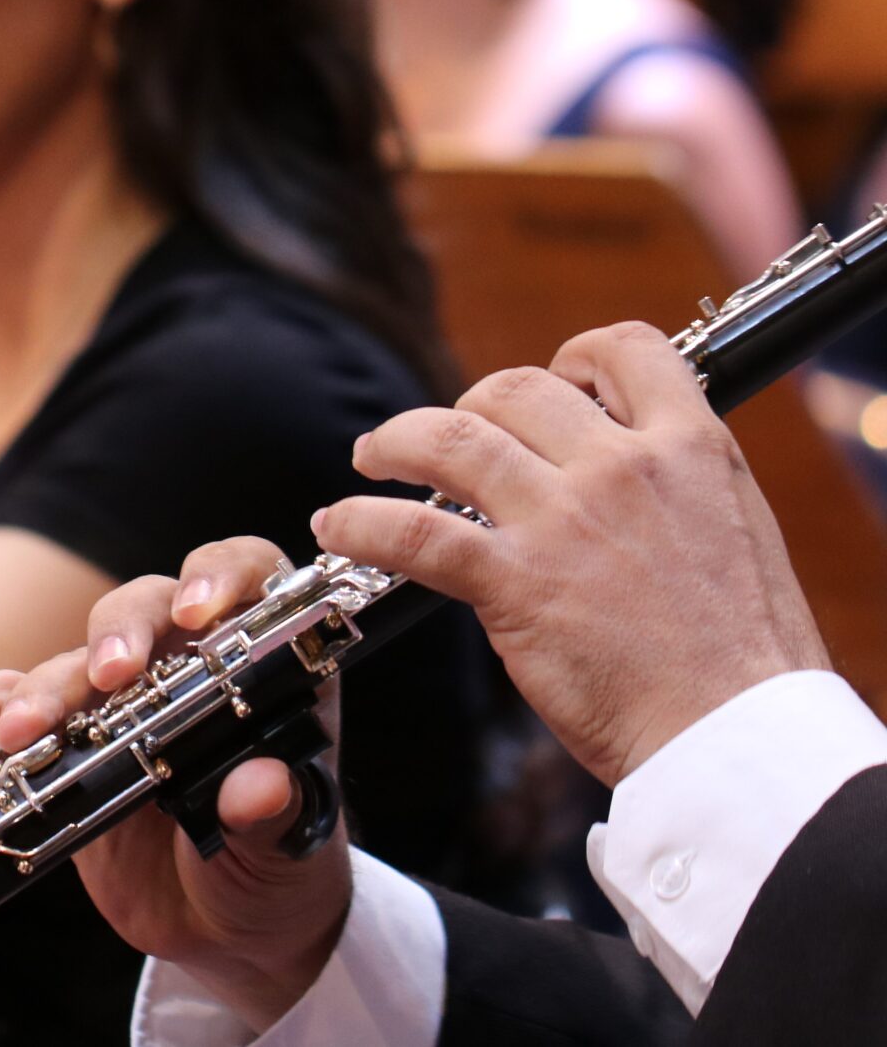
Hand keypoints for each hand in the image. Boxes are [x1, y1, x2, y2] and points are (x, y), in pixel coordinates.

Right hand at [0, 539, 351, 1031]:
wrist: (223, 935)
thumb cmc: (277, 876)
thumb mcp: (291, 855)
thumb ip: (277, 817)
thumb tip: (261, 787)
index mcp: (261, 672)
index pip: (250, 580)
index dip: (225, 576)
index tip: (199, 612)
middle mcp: (188, 667)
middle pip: (146, 606)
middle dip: (121, 632)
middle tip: (109, 677)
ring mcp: (122, 702)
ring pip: (73, 661)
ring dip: (40, 688)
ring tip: (19, 733)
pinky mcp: (68, 741)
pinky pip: (14, 705)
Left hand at [326, 321, 829, 787]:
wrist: (740, 737)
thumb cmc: (746, 660)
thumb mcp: (738, 535)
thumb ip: (676, 491)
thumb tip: (622, 477)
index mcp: (694, 450)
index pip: (629, 349)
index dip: (577, 355)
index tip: (553, 379)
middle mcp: (624, 468)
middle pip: (515, 388)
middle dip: (471, 406)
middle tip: (449, 443)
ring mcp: (564, 520)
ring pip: (450, 439)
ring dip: (396, 441)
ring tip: (372, 457)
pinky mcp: (515, 581)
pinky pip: (413, 531)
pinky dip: (362, 521)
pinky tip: (338, 524)